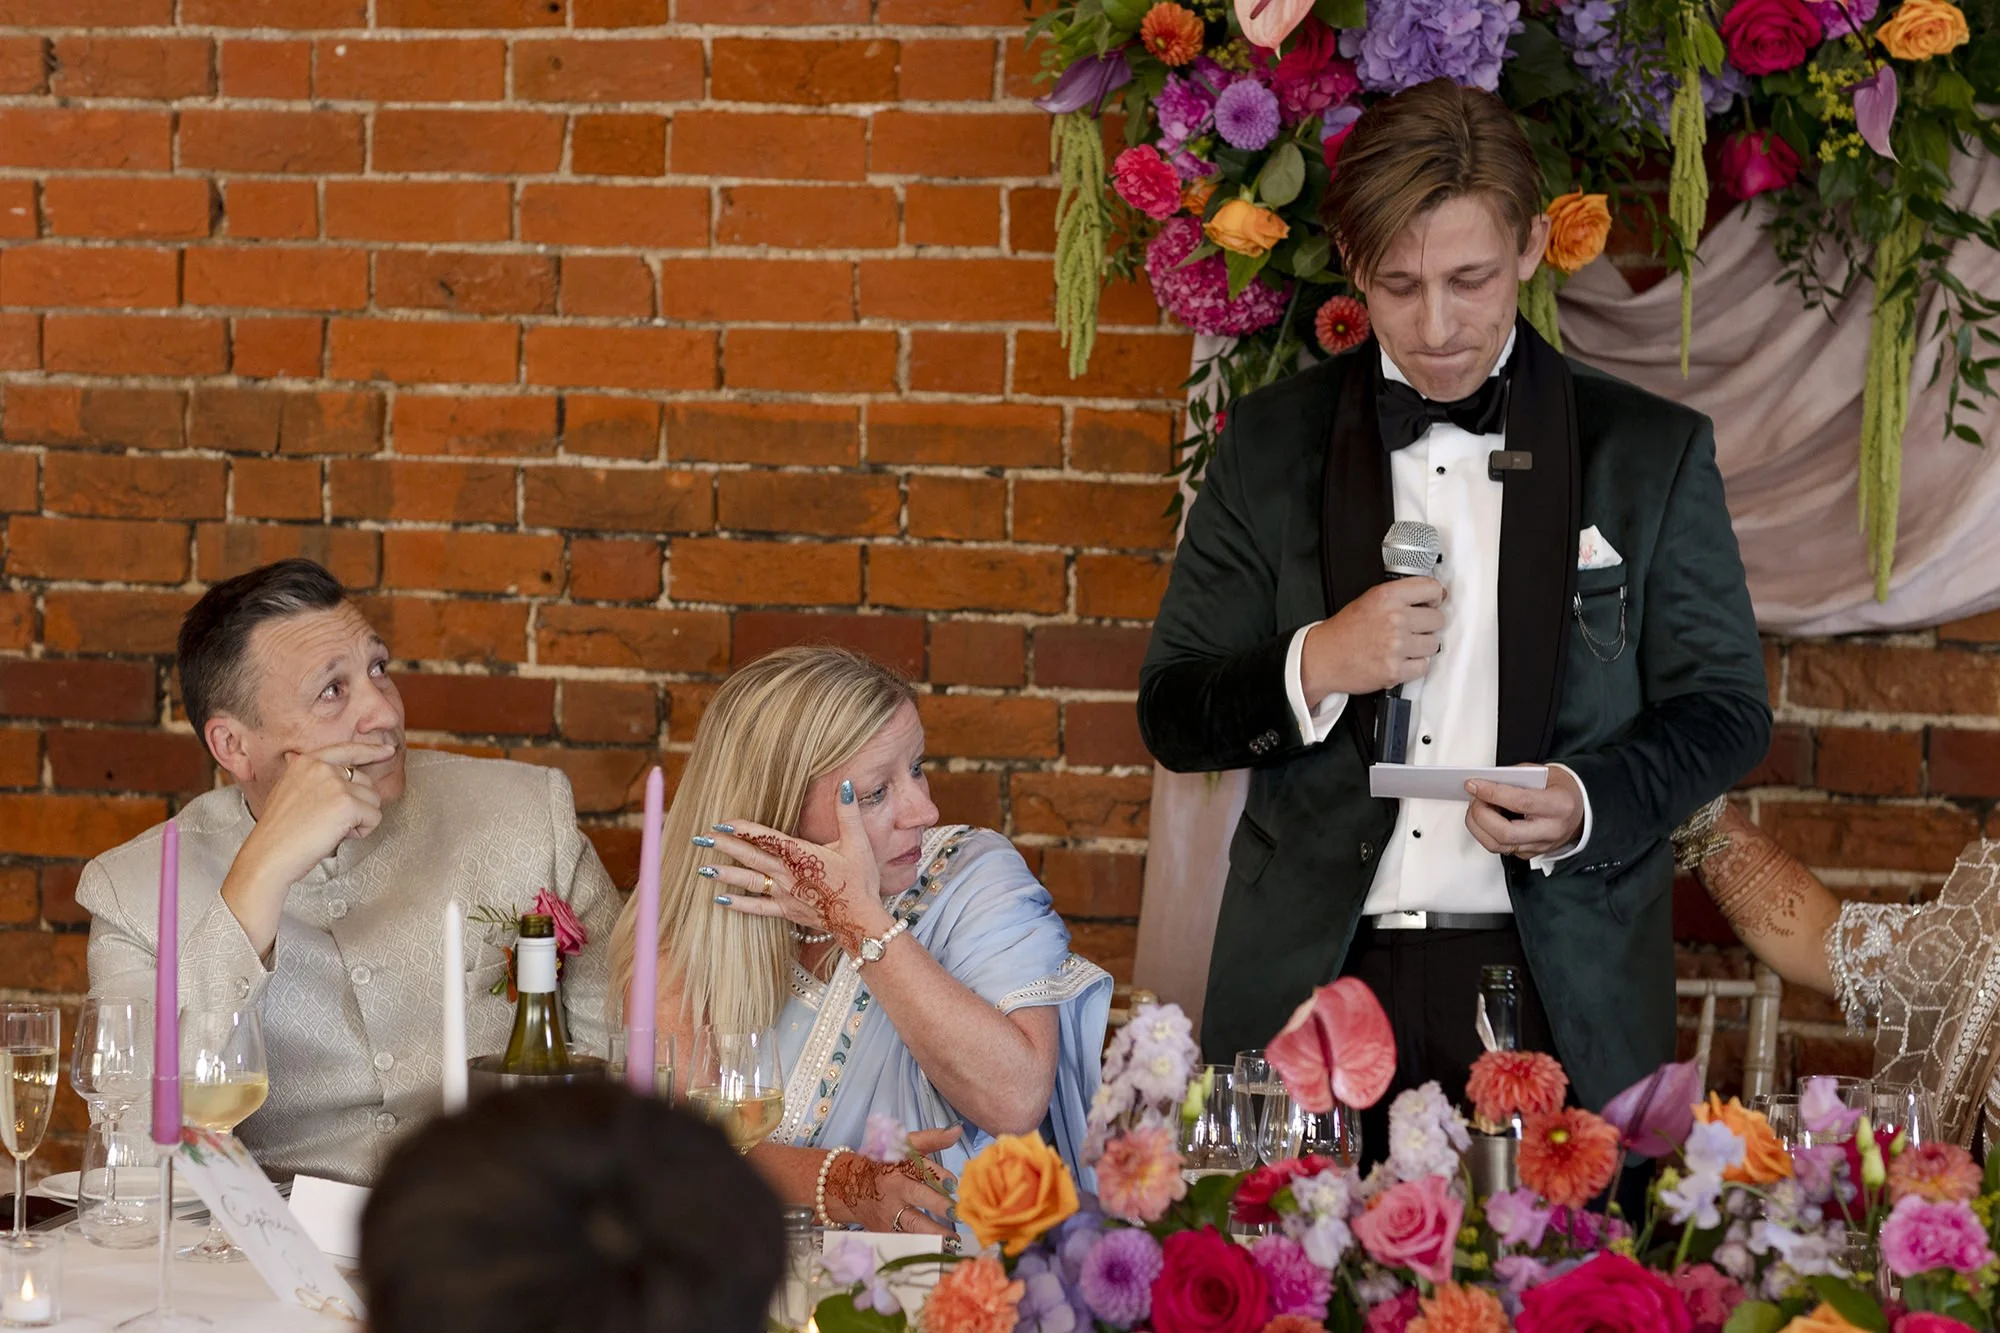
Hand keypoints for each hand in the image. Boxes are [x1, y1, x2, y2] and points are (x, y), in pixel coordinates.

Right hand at [222, 741, 395, 953]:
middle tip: (330, 822)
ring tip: (331, 829)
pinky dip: (362, 831)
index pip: (347, 749)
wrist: (268, 855)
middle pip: (366, 782)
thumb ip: (311, 779)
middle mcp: (322, 768)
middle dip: (357, 805)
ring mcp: (336, 784)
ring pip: (373, 800)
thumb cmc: (279, 833)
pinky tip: (337, 836)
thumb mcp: (288, 791)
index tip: (388, 750)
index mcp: (307, 762)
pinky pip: (374, 817)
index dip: (371, 750)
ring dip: (360, 819)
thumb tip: (339, 773)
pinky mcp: (347, 804)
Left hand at [703, 781, 891, 953]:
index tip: (723, 823)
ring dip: (725, 874)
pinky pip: (758, 908)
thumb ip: (848, 813)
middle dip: (725, 847)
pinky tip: (721, 900)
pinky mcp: (786, 911)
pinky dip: (739, 904)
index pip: (768, 838)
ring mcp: (784, 894)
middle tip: (701, 839)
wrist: (861, 920)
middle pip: (751, 857)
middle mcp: (788, 874)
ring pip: (749, 882)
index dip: (744, 829)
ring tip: (703, 869)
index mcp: (802, 854)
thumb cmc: (859, 881)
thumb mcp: (858, 842)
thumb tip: (847, 786)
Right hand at [822, 1128, 961, 1236]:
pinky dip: (923, 1247)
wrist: (848, 1187)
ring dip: (935, 1233)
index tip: (957, 1184)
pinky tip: (941, 1252)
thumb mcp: (904, 1147)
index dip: (942, 1177)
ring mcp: (889, 1214)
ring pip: (913, 1225)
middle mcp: (894, 1191)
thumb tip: (957, 1130)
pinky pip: (906, 1241)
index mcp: (900, 1166)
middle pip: (918, 1197)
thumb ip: (932, 1139)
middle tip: (959, 1213)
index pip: (923, 1169)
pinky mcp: (885, 1231)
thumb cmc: (885, 1164)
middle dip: (940, 1206)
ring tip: (954, 1241)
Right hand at [1299, 577, 1445, 703]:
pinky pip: (1424, 666)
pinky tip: (1401, 660)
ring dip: (1422, 647)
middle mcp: (1394, 619)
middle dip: (1428, 624)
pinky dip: (1415, 666)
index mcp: (1387, 597)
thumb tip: (1434, 596)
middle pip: (1438, 619)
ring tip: (1404, 646)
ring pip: (1434, 644)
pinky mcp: (1395, 670)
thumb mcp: (1369, 600)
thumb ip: (1400, 596)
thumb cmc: (1344, 631)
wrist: (1324, 658)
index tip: (1433, 602)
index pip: (1432, 588)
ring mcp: (1396, 646)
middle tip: (1413, 629)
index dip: (1435, 597)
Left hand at [1465, 766, 1584, 860]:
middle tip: (1474, 798)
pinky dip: (1486, 833)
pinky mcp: (1530, 854)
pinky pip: (1500, 848)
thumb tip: (1485, 780)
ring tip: (1477, 807)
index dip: (1492, 793)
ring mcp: (1540, 846)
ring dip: (1478, 825)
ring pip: (1498, 845)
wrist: (1581, 810)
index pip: (1520, 802)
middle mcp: (1551, 830)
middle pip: (1505, 832)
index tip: (1473, 785)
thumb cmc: (1562, 790)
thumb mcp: (1544, 773)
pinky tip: (1484, 818)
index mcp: (1559, 805)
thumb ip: (1515, 776)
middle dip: (1480, 814)